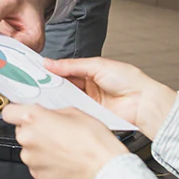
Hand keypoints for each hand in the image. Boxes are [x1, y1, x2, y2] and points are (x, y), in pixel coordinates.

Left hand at [2, 104, 126, 178]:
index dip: (17, 110)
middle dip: (33, 128)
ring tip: (60, 145)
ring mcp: (31, 158)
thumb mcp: (73, 111)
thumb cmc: (92, 140)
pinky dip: (44, 160)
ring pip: (28, 147)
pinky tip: (61, 157)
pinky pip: (35, 162)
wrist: (102, 167)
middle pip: (20, 129)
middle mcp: (28, 138)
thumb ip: (51, 112)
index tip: (22, 112)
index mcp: (34, 118)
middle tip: (52, 129)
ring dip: (39, 145)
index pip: (9, 111)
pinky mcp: (37, 174)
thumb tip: (45, 114)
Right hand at [44, 57, 176, 141]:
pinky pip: (75, 112)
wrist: (143, 101)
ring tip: (42, 95)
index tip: (37, 71)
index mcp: (90, 71)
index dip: (52, 71)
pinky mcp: (91, 115)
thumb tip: (51, 63)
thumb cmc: (129, 79)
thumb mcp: (97, 65)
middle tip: (35, 85)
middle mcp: (88, 87)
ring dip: (56, 98)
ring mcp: (89, 102)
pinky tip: (56, 107)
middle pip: (64, 86)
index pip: (66, 70)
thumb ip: (72, 65)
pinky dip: (65, 110)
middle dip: (51, 86)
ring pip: (67, 99)